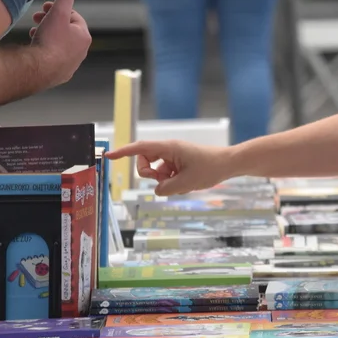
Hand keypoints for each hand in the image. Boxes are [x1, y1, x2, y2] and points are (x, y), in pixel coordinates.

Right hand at [29, 0, 90, 87]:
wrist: (38, 70)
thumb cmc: (50, 40)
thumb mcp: (58, 12)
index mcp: (84, 37)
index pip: (73, 16)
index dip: (58, 8)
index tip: (44, 7)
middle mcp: (81, 53)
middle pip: (65, 31)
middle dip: (50, 21)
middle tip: (36, 17)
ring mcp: (70, 66)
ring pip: (58, 45)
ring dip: (46, 35)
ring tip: (33, 32)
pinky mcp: (58, 76)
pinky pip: (52, 59)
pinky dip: (44, 50)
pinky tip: (34, 49)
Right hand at [104, 140, 232, 195]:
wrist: (229, 164)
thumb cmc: (210, 168)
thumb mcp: (185, 183)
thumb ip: (165, 188)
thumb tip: (157, 189)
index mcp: (169, 148)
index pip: (140, 148)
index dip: (123, 152)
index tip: (109, 156)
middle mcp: (169, 150)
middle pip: (145, 162)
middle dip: (149, 175)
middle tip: (164, 181)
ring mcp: (174, 157)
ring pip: (156, 171)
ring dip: (163, 181)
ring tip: (183, 183)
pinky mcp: (179, 164)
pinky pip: (166, 175)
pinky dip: (172, 182)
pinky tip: (187, 184)